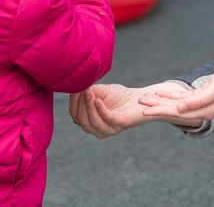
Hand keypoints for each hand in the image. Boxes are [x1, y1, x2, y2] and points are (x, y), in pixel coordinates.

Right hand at [69, 82, 185, 138]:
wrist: (141, 98)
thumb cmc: (119, 96)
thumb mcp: (99, 91)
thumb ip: (86, 90)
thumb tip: (72, 85)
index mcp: (90, 121)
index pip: (75, 114)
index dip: (72, 102)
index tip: (73, 88)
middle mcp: (98, 129)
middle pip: (81, 120)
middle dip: (79, 104)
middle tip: (81, 89)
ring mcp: (109, 129)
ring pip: (91, 122)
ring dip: (88, 106)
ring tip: (88, 92)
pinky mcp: (121, 124)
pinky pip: (107, 120)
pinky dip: (100, 110)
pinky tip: (97, 99)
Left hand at [139, 60, 213, 120]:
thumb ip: (198, 101)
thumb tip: (180, 109)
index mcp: (203, 111)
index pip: (176, 113)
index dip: (160, 111)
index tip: (145, 110)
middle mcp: (200, 110)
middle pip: (173, 109)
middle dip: (156, 105)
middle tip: (139, 101)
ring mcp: (200, 103)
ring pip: (175, 103)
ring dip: (160, 100)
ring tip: (145, 97)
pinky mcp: (201, 95)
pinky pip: (182, 96)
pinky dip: (170, 94)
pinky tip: (160, 92)